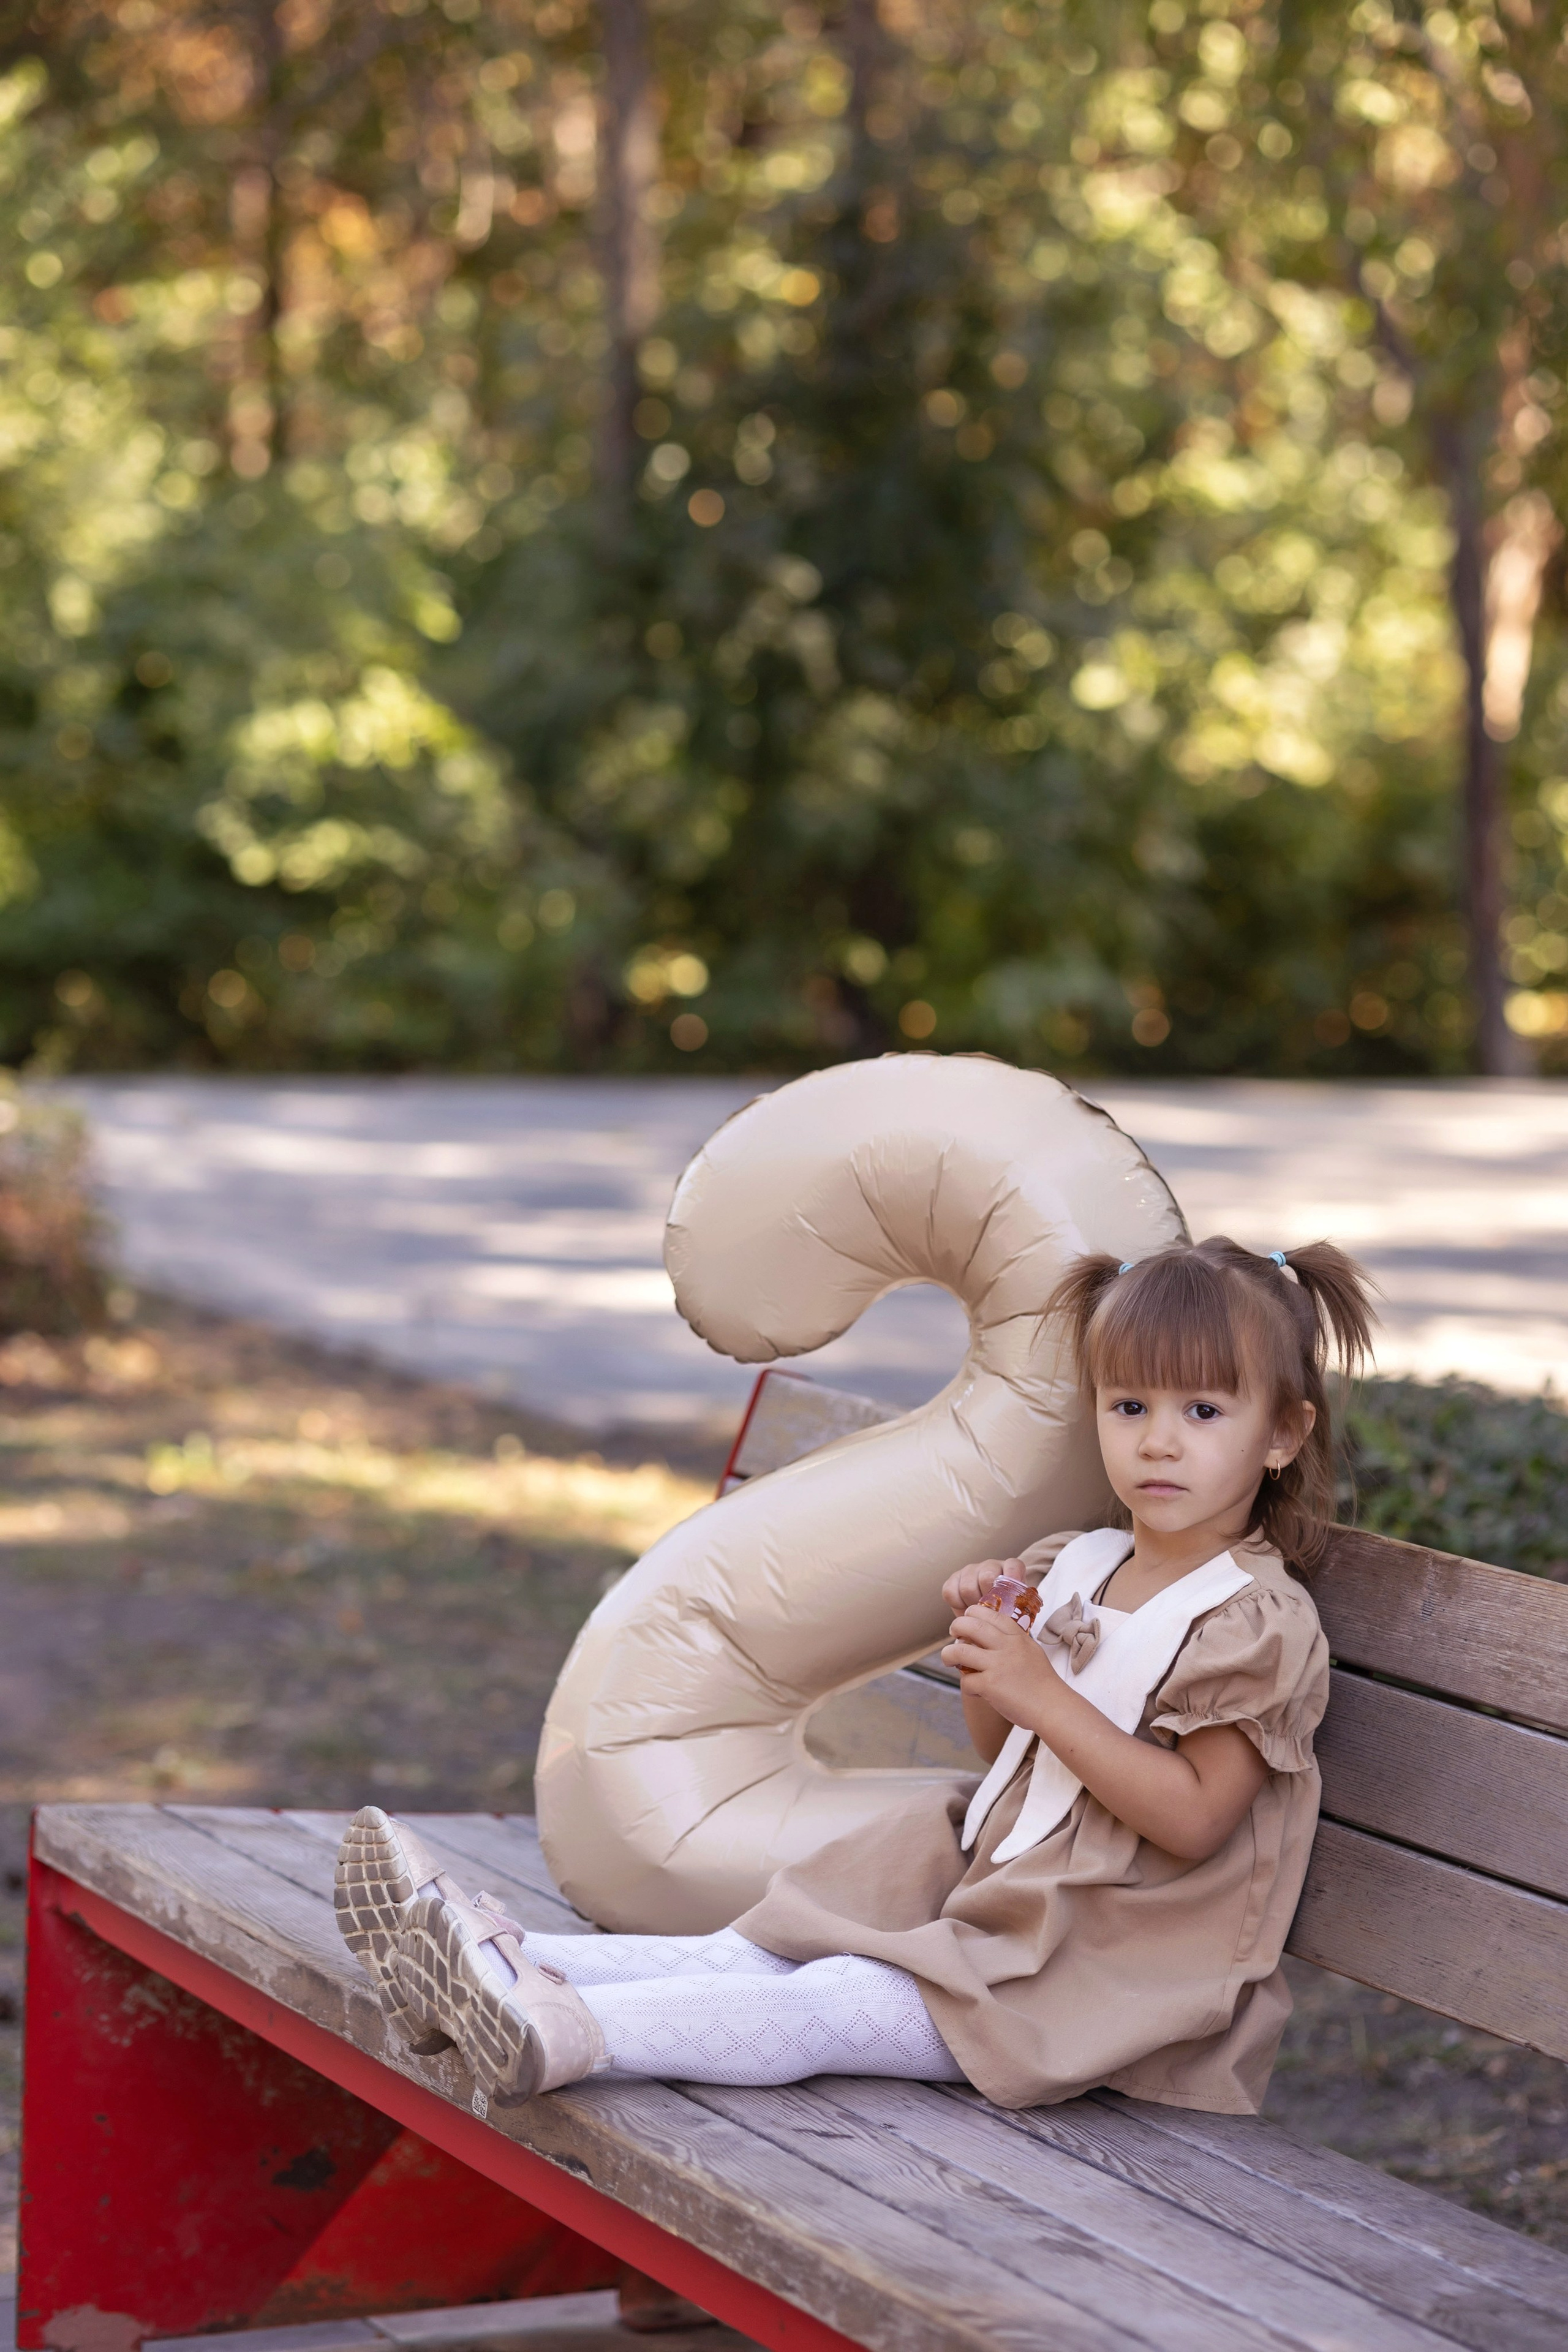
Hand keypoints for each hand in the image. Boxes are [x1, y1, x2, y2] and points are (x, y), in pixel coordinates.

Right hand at [941, 1556, 1025, 1615]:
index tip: (1011, 1595)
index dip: (1012, 1577)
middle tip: (990, 1613)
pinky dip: (957, 1605)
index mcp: (1010, 1569)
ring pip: (967, 1587)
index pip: (1013, 1566)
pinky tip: (966, 1608)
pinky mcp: (954, 1578)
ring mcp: (971, 1570)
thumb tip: (1008, 1618)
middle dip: (988, 1600)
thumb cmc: (1003, 1610)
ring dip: (972, 1605)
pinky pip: (950, 1591)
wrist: (986, 1610)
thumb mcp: (1014, 1609)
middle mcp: (990, 1566)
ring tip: (978, 1614)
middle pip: (987, 1577)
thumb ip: (1014, 1609)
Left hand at [941, 1603, 1059, 1731]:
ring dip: (948, 1654)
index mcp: (1017, 1637)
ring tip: (948, 1659)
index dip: (974, 1613)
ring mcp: (997, 1665)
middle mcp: (1006, 1647)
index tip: (968, 1618)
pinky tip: (976, 1691)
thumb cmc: (1043, 1684)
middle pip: (971, 1625)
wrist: (1053, 1708)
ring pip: (959, 1651)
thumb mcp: (1032, 1652)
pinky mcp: (990, 1685)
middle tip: (954, 1633)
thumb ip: (1014, 1643)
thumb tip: (992, 1638)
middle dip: (957, 1626)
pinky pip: (966, 1681)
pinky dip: (967, 1686)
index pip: (990, 1614)